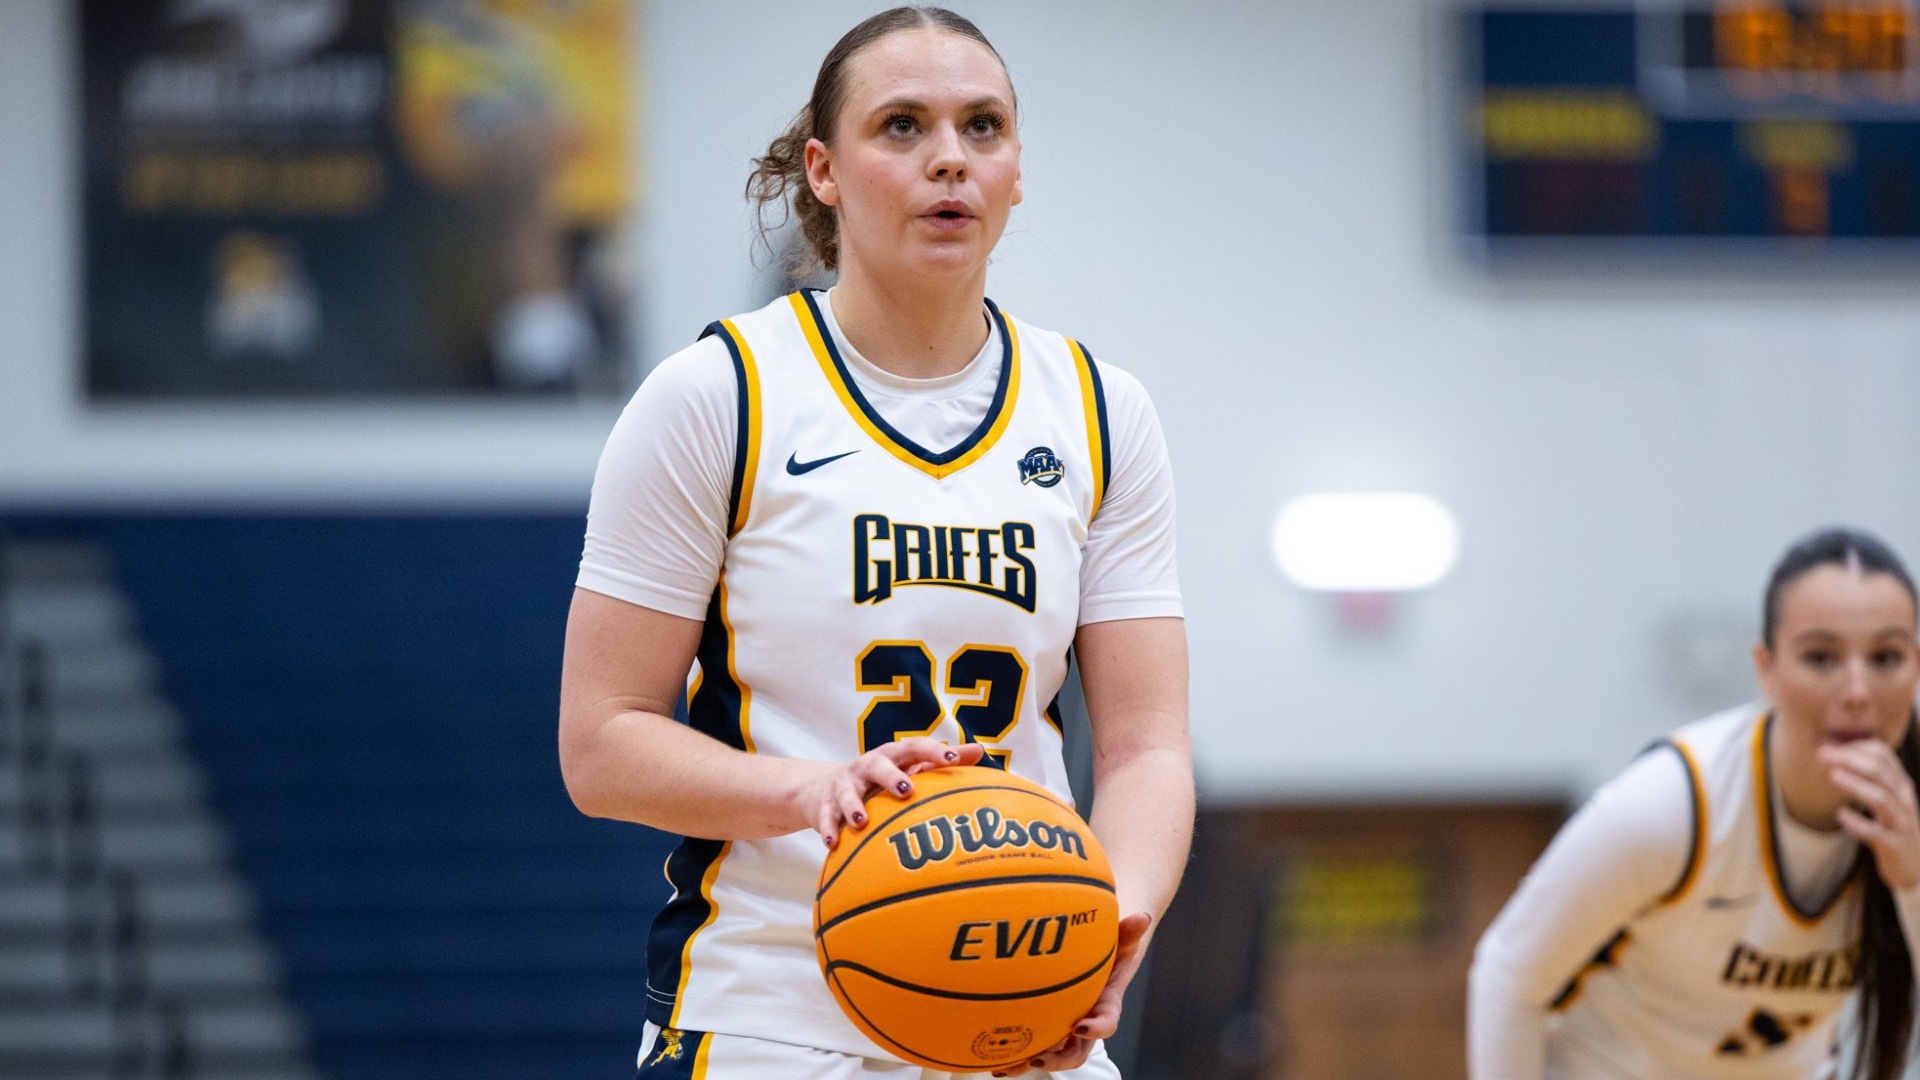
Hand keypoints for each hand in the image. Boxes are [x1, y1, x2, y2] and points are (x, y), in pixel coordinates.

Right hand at [801, 738, 984, 848]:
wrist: (820, 788)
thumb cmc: (878, 779)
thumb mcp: (906, 767)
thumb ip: (939, 761)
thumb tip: (980, 751)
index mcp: (892, 756)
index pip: (914, 747)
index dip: (933, 751)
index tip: (953, 759)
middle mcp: (867, 766)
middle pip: (878, 765)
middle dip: (891, 776)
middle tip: (906, 790)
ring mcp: (844, 785)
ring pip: (847, 792)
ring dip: (853, 806)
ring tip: (861, 822)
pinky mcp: (823, 804)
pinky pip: (825, 817)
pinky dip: (828, 829)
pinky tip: (833, 845)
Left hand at [994, 911, 1152, 1076]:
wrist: (1096, 955)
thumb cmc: (1108, 948)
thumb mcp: (1119, 940)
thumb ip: (1128, 932)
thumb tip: (1142, 917)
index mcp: (1105, 1005)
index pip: (1107, 1022)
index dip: (1097, 1028)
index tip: (1080, 1025)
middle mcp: (1084, 1023)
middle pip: (1075, 1051)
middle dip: (1058, 1058)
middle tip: (1039, 1056)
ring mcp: (1063, 1029)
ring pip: (1050, 1054)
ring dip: (1029, 1061)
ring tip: (1008, 1066)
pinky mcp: (1045, 1026)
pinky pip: (1031, 1045)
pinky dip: (1013, 1054)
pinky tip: (989, 1058)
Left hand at [1822, 739, 1919, 888]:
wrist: (1915, 864)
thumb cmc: (1894, 826)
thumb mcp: (1887, 797)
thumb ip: (1869, 777)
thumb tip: (1835, 752)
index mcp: (1900, 784)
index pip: (1884, 755)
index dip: (1856, 746)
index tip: (1830, 744)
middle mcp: (1903, 799)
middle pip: (1881, 772)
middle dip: (1851, 759)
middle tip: (1822, 754)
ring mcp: (1900, 822)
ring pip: (1882, 799)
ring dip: (1856, 785)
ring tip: (1833, 776)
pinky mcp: (1893, 845)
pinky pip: (1876, 833)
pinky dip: (1858, 823)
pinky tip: (1841, 815)